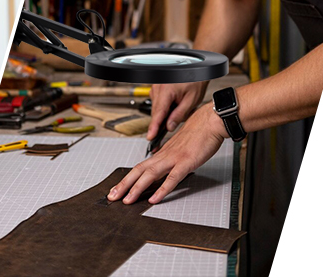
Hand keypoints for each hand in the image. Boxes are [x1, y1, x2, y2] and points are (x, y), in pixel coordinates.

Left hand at [107, 106, 226, 204]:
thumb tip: (163, 166)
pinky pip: (171, 178)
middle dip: (124, 185)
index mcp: (161, 153)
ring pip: (150, 174)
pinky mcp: (186, 162)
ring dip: (137, 188)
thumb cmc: (197, 134)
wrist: (209, 122)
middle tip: (113, 196)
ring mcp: (173, 159)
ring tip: (127, 200)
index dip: (127, 179)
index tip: (118, 188)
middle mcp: (163, 156)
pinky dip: (162, 189)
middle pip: (138, 171)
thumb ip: (170, 157)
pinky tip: (154, 198)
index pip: (139, 167)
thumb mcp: (179, 147)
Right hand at [147, 81, 207, 140]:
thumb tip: (169, 126)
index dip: (154, 127)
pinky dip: (164, 105)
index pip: (158, 113)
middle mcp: (158, 88)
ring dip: (165, 112)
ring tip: (179, 106)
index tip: (150, 136)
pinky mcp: (156, 87)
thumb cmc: (195, 81)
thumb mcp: (191, 100)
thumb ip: (179, 115)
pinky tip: (174, 103)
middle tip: (173, 123)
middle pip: (156, 111)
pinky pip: (157, 101)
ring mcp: (156, 86)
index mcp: (166, 91)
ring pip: (156, 107)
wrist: (195, 70)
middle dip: (163, 120)